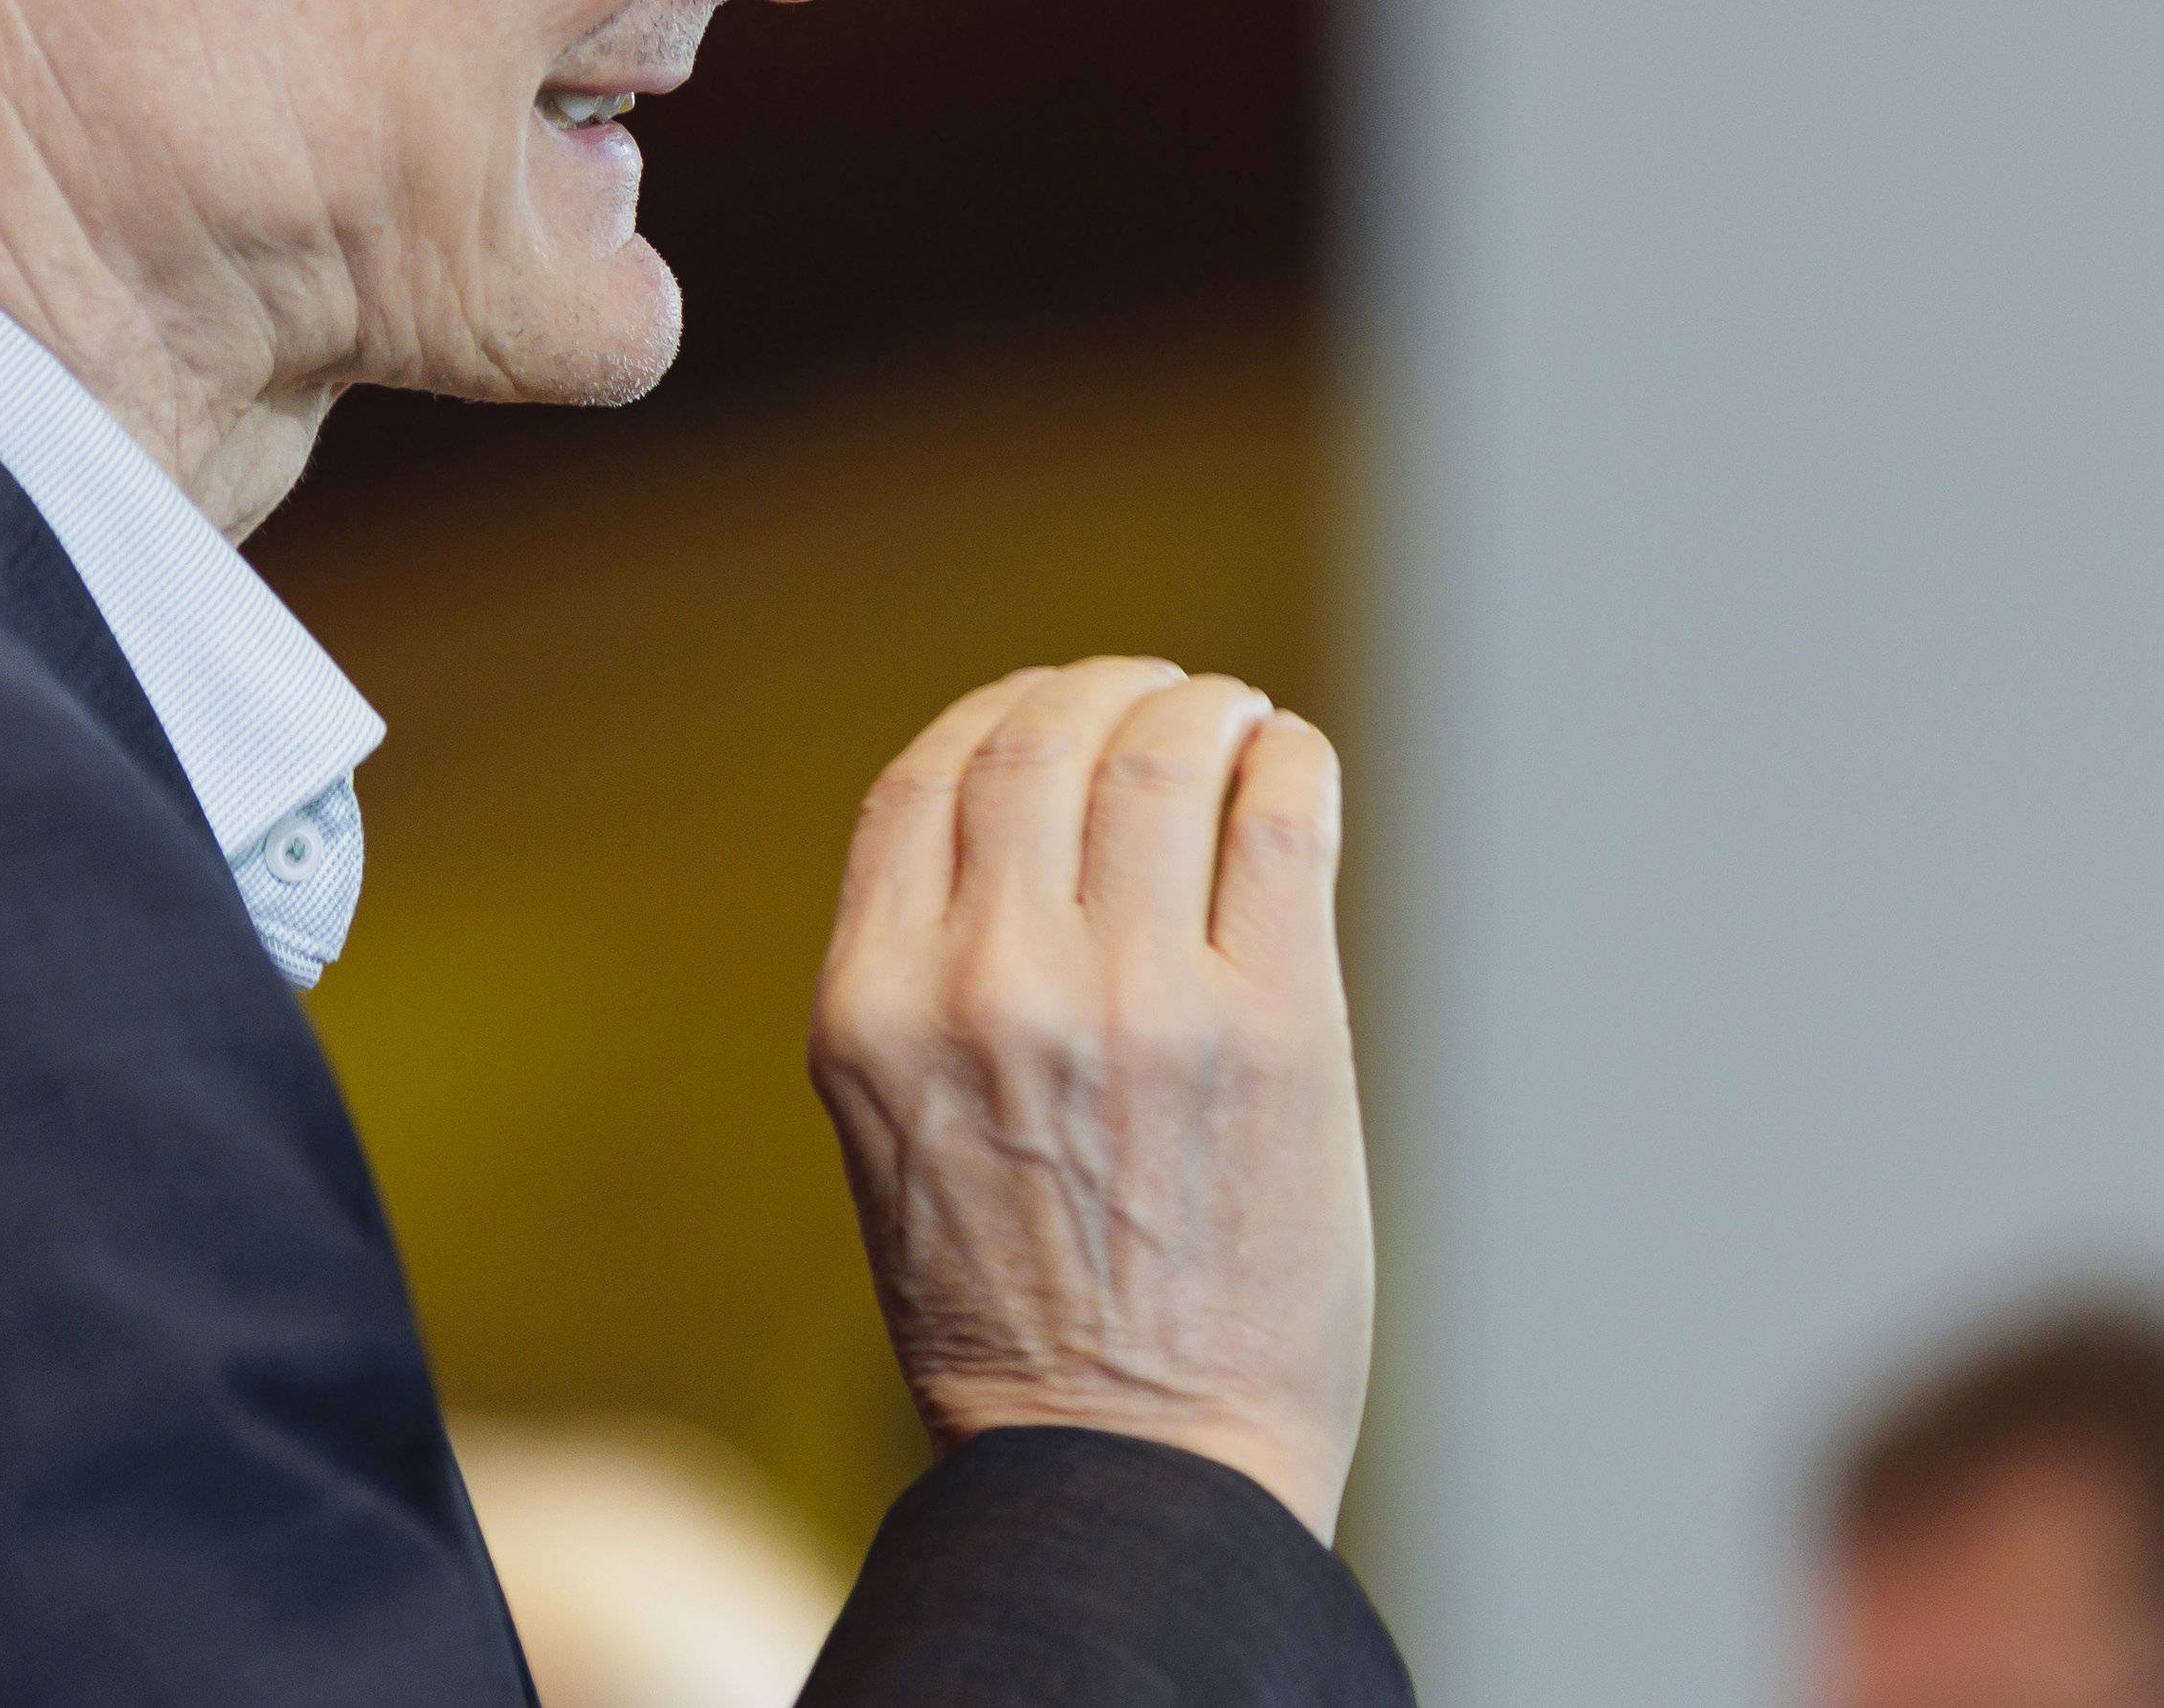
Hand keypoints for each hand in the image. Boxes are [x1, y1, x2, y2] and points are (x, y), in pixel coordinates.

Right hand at [809, 659, 1373, 1541]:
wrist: (1130, 1470)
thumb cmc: (1018, 1321)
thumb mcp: (897, 1137)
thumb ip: (933, 986)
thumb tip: (1025, 824)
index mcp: (872, 1013)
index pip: (925, 778)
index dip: (1000, 713)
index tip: (1054, 709)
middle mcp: (988, 985)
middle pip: (1046, 738)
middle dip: (1115, 693)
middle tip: (1168, 703)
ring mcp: (1135, 997)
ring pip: (1170, 752)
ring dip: (1211, 712)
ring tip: (1240, 727)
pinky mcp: (1273, 1021)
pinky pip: (1284, 814)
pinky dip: (1289, 760)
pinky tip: (1291, 771)